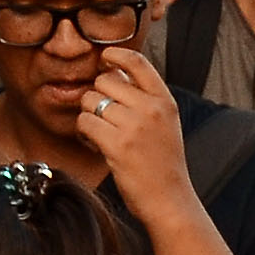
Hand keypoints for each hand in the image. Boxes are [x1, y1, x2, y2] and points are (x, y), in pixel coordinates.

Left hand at [62, 44, 193, 210]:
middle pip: (104, 81)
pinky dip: (84, 133)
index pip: (138, 63)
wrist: (170, 200)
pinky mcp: (117, 144)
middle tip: (105, 119)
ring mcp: (134, 126)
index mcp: (165, 102)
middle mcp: (151, 109)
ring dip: (89, 116)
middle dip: (98, 97)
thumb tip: (113, 75)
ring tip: (102, 134)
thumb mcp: (166, 125)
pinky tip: (97, 144)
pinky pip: (84, 122)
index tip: (105, 57)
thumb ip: (145, 99)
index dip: (116, 54)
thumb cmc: (164, 165)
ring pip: (90, 100)